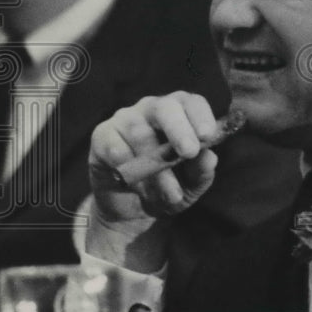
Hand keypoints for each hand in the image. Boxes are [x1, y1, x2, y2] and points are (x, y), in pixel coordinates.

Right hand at [86, 92, 219, 266]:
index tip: (207, 135)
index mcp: (180, 114)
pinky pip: (116, 148)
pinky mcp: (102, 135)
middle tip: (189, 152)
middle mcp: (152, 110)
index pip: (191, 102)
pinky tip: (136, 185)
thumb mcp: (190, 186)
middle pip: (165, 107)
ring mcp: (125, 119)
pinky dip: (129, 169)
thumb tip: (209, 157)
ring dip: (157, 168)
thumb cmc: (168, 187)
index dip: (200, 116)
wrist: (133, 208)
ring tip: (170, 194)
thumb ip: (201, 171)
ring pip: (141, 134)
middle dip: (179, 129)